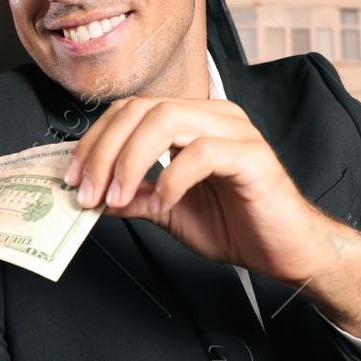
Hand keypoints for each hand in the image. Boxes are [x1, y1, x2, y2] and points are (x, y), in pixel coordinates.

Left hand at [64, 97, 360, 337]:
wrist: (287, 251)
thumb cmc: (239, 225)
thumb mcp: (169, 212)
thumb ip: (134, 197)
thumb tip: (94, 195)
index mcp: (191, 121)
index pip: (130, 111)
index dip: (94, 141)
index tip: (72, 178)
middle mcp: (212, 116)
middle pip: (141, 109)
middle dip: (104, 150)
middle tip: (86, 191)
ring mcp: (235, 132)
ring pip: (167, 120)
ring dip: (130, 160)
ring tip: (115, 196)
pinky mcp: (253, 157)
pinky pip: (203, 153)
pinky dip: (172, 179)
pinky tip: (162, 204)